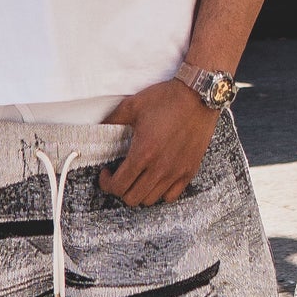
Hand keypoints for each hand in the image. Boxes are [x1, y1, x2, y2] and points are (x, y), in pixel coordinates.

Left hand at [100, 78, 220, 205]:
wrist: (198, 96)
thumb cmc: (166, 99)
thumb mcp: (133, 105)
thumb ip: (112, 120)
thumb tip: (97, 128)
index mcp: (143, 152)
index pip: (118, 186)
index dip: (107, 183)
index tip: (106, 173)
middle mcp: (160, 167)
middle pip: (132, 198)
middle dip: (120, 189)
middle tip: (120, 176)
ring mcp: (176, 171)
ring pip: (151, 200)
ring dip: (139, 192)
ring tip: (137, 177)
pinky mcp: (189, 171)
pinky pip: (171, 196)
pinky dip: (160, 193)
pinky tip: (156, 179)